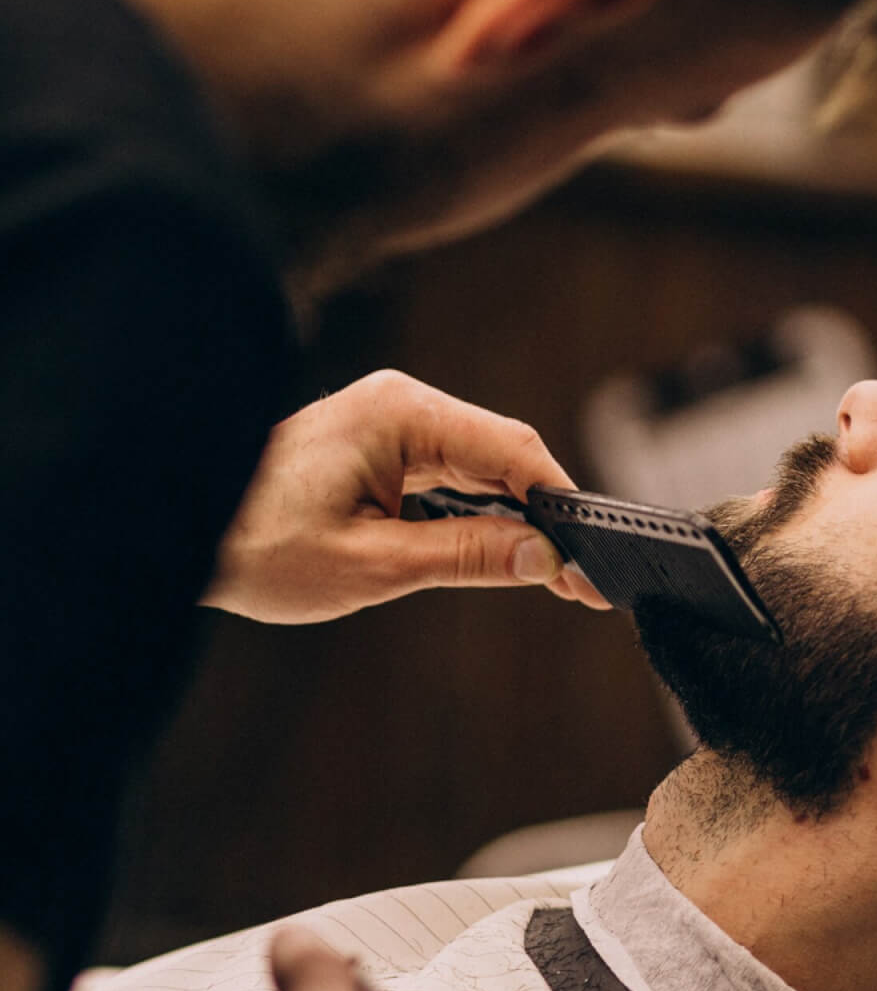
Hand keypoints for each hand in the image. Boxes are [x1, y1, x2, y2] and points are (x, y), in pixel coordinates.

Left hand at [203, 369, 608, 622]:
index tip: (592, 559)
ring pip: (485, 471)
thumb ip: (466, 557)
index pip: (514, 451)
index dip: (562, 507)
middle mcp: (403, 406)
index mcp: (401, 413)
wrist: (170, 535)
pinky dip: (483, 517)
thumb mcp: (371, 565)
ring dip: (519, 523)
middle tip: (584, 584)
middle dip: (548, 520)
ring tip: (558, 578)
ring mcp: (392, 425)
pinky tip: (509, 554)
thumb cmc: (252, 545)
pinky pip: (454, 479)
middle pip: (506, 458)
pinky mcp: (383, 450)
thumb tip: (543, 560)